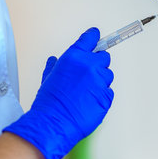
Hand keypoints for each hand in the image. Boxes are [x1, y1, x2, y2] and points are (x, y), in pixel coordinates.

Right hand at [4, 28, 113, 158]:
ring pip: (107, 75)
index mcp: (74, 57)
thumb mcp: (48, 76)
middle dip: (97, 63)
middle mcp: (89, 66)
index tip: (96, 36)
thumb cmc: (49, 101)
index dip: (94, 37)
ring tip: (85, 92)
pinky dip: (101, 95)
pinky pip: (108, 91)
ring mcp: (100, 82)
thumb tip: (55, 60)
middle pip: (104, 57)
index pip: (91, 38)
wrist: (53, 122)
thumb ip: (55, 65)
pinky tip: (88, 101)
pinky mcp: (106, 97)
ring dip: (100, 81)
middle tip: (87, 74)